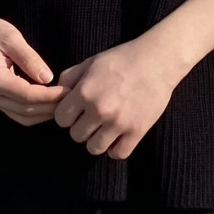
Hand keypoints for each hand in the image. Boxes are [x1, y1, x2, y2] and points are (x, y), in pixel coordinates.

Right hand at [0, 15, 67, 125]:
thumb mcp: (12, 37)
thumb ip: (29, 58)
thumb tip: (48, 78)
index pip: (27, 96)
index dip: (50, 97)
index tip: (69, 91)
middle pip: (26, 110)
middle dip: (50, 107)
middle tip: (72, 99)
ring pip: (22, 117)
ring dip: (44, 113)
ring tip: (63, 103)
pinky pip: (17, 113)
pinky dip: (35, 112)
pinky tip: (49, 103)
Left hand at [52, 37, 182, 158]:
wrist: (158, 60)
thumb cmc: (122, 59)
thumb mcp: (91, 62)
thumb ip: (69, 77)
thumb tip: (56, 93)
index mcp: (85, 92)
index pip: (61, 119)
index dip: (67, 115)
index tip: (76, 111)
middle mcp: (100, 110)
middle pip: (76, 136)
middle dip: (81, 128)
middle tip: (92, 118)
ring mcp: (119, 123)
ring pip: (94, 148)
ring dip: (96, 140)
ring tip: (104, 129)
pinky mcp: (137, 131)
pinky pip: (118, 154)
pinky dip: (115, 149)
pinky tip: (117, 138)